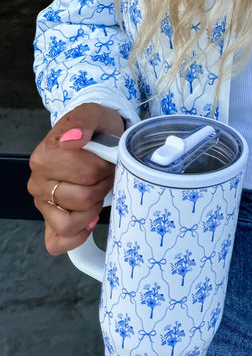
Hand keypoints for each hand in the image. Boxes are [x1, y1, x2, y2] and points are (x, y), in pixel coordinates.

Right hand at [28, 103, 124, 255]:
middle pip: (82, 199)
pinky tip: (90, 220)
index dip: (106, 168)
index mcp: (45, 157)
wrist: (94, 134)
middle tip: (107, 174)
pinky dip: (77, 236)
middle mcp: (38, 182)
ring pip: (70, 223)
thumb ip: (84, 121)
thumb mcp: (94, 114)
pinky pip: (57, 242)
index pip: (87, 174)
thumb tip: (73, 139)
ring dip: (93, 209)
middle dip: (103, 186)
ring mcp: (42, 203)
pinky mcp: (49, 220)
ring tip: (99, 191)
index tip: (109, 158)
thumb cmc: (95, 128)